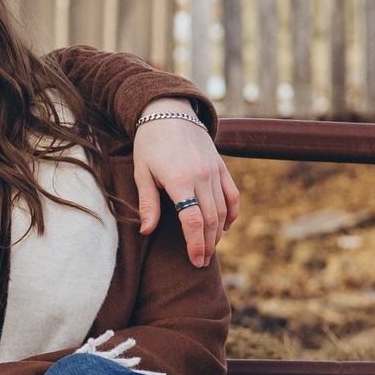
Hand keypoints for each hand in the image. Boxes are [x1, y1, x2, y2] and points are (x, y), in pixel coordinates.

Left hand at [131, 98, 240, 267]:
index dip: (195, 244)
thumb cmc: (150, 143)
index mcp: (179, 179)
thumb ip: (148, 203)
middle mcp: (201, 176)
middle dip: (207, 245)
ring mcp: (214, 170)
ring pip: (223, 210)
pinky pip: (233, 194)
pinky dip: (232, 213)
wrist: (169, 111)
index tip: (195, 261)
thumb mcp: (142, 172)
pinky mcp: (221, 166)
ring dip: (218, 233)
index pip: (193, 220)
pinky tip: (224, 227)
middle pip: (211, 220)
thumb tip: (147, 231)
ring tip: (209, 249)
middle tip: (201, 262)